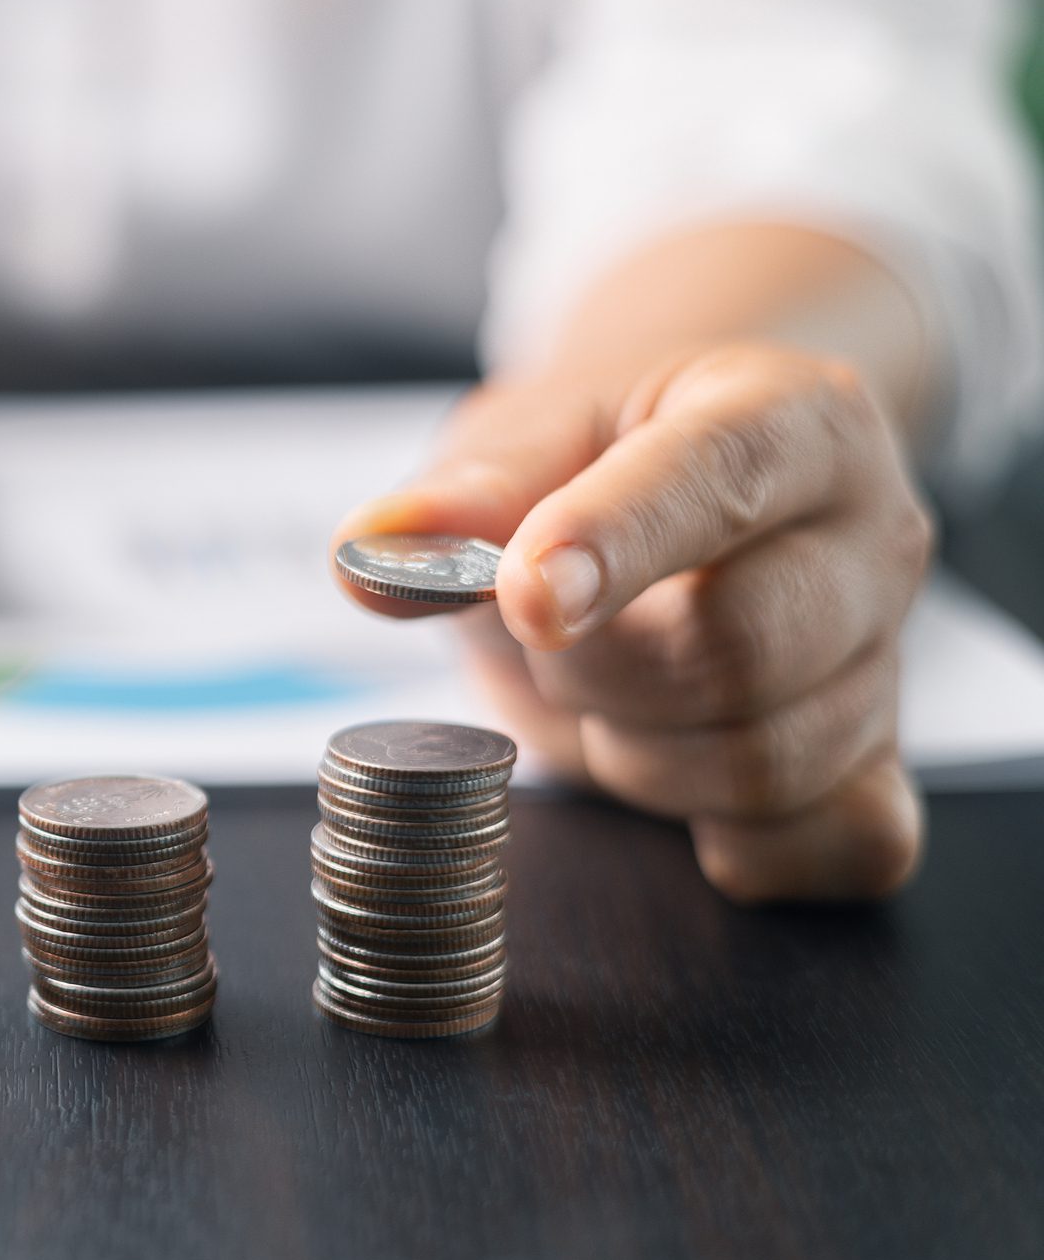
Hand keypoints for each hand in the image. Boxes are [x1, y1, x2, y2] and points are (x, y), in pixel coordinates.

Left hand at [334, 343, 933, 903]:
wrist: (682, 499)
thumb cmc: (598, 462)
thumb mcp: (523, 437)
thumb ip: (460, 494)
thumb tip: (373, 551)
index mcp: (789, 415)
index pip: (716, 476)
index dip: (614, 544)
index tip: (524, 600)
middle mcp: (869, 532)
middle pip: (742, 644)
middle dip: (600, 668)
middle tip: (550, 637)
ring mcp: (886, 657)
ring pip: (768, 762)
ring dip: (638, 758)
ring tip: (605, 692)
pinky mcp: (880, 762)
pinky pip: (842, 844)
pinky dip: (743, 844)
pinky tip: (682, 785)